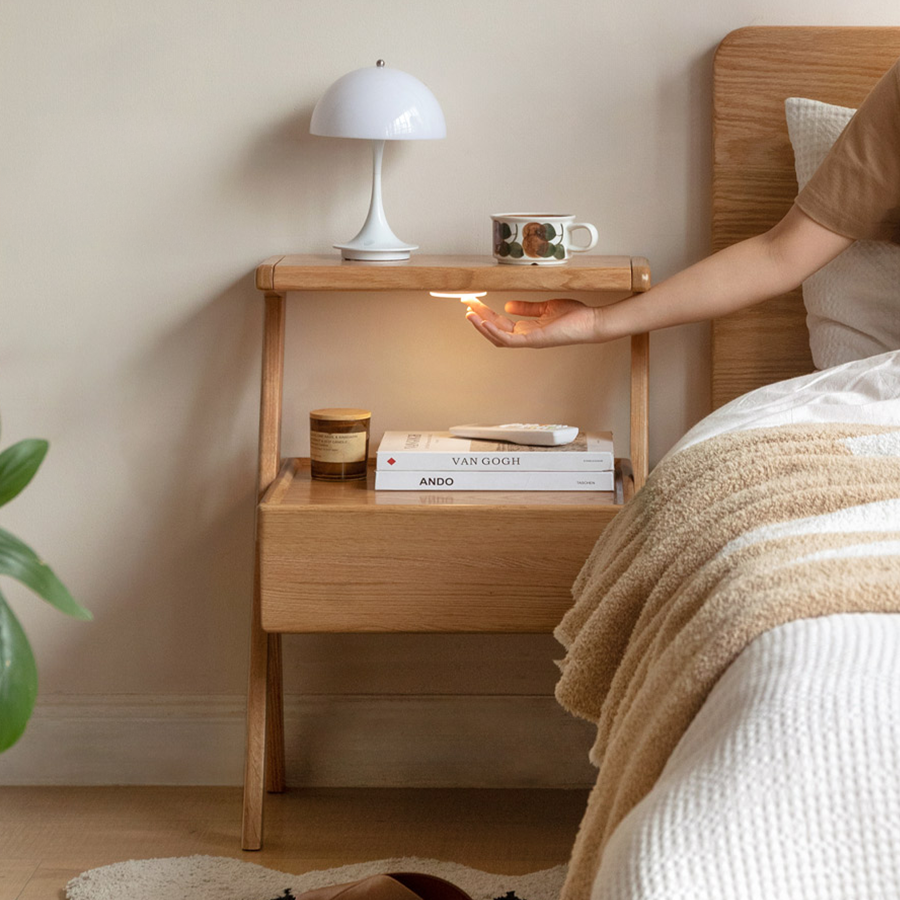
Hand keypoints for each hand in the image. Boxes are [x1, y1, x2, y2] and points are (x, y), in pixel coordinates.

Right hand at [463, 297, 603, 347]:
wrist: (590, 322)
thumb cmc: (574, 317)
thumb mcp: (545, 307)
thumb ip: (526, 308)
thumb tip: (509, 305)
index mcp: (527, 329)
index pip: (500, 322)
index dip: (485, 313)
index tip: (473, 302)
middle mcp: (525, 337)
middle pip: (495, 329)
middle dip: (478, 317)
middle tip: (466, 304)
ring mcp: (528, 340)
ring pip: (498, 337)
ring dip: (481, 326)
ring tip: (469, 315)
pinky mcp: (534, 340)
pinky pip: (509, 340)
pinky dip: (495, 332)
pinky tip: (484, 323)